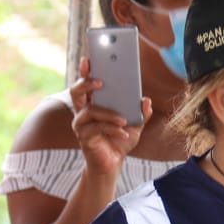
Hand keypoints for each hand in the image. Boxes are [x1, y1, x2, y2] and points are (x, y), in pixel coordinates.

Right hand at [70, 57, 152, 179]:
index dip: (85, 71)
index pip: (85, 83)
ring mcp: (81, 125)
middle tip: (101, 82)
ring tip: (123, 120)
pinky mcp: (84, 138)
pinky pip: (97, 129)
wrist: (113, 164)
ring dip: (108, 114)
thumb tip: (146, 100)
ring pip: (90, 111)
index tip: (89, 59)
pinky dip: (112, 130)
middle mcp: (83, 111)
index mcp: (93, 104)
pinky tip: (124, 133)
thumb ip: (141, 113)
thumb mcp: (136, 126)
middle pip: (76, 91)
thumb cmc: (120, 141)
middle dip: (86, 83)